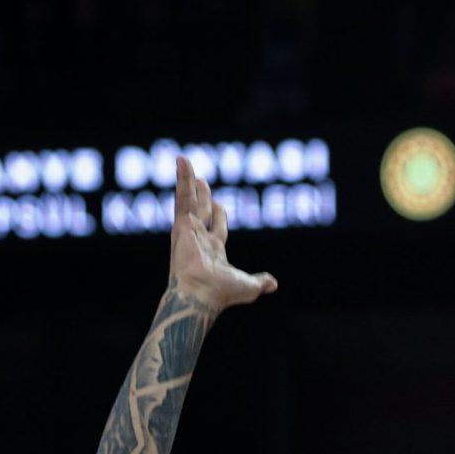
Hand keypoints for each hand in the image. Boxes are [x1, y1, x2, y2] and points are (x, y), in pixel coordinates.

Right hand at [166, 155, 277, 310]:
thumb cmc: (222, 293)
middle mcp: (198, 239)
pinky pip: (182, 195)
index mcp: (213, 250)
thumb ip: (260, 281)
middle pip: (202, 210)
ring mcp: (188, 229)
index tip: (220, 204)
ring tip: (184, 161)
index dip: (219, 215)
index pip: (217, 227)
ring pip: (188, 199)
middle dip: (203, 195)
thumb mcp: (249, 286)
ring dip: (187, 180)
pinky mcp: (181, 222)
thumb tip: (273, 283)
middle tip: (201, 181)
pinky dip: (182, 177)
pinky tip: (182, 160)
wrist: (201, 293)